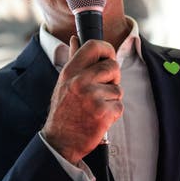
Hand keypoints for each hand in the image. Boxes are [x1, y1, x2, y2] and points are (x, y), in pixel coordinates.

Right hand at [41, 36, 122, 164]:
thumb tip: (75, 39)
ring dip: (112, 99)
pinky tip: (99, 118)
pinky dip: (113, 113)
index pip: (93, 46)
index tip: (108, 57)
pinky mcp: (103, 113)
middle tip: (104, 88)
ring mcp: (92, 97)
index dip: (107, 49)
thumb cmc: (63, 110)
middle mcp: (80, 81)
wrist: (60, 141)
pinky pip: (119, 106)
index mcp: (70, 71)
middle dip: (114, 77)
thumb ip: (73, 60)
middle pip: (112, 66)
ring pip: (118, 89)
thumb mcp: (63, 83)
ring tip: (96, 107)